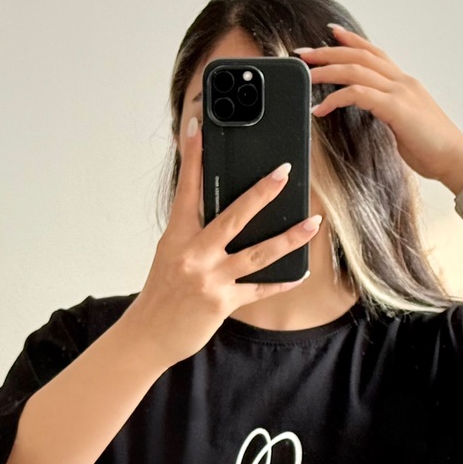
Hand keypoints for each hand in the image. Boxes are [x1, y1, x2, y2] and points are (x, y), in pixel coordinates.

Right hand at [126, 117, 321, 368]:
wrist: (149, 334)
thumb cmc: (162, 293)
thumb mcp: (171, 254)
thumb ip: (194, 233)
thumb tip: (222, 211)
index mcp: (177, 236)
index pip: (187, 190)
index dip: (194, 158)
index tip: (199, 129)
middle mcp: (193, 254)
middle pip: (233, 217)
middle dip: (262, 193)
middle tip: (284, 172)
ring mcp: (209, 279)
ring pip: (257, 254)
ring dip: (289, 238)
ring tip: (313, 224)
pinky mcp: (222, 303)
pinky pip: (259, 289)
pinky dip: (281, 282)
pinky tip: (301, 273)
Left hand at [297, 23, 462, 187]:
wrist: (456, 160)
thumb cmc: (433, 149)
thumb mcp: (406, 125)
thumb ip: (389, 113)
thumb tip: (371, 113)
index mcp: (405, 84)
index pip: (374, 53)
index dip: (351, 40)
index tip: (330, 32)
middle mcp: (402, 82)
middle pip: (359, 56)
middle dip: (328, 52)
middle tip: (303, 53)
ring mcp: (400, 92)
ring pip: (356, 70)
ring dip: (327, 70)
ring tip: (306, 75)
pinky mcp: (396, 108)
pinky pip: (359, 94)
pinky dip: (336, 98)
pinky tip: (320, 108)